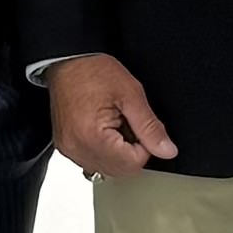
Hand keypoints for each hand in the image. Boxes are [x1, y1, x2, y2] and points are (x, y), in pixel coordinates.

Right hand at [49, 55, 179, 179]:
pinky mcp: (66, 147)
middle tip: (127, 123)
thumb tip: (167, 150)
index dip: (144, 147)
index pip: (132, 164)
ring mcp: (69, 150)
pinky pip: (92, 161)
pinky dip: (103, 151)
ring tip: (113, 124)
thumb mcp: (131, 95)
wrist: (68, 61)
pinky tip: (103, 131)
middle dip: (131, 152)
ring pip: (107, 169)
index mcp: (92, 137)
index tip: (139, 126)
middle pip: (119, 170)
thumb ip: (150, 127)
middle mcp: (76, 148)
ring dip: (117, 153)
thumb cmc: (93, 72)